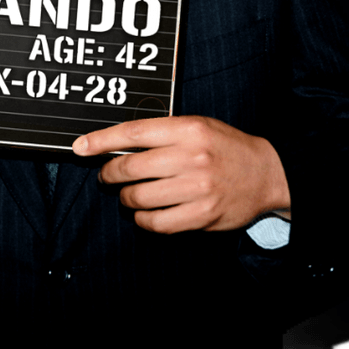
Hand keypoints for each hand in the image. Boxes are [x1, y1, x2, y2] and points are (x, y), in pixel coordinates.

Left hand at [72, 115, 290, 233]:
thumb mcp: (197, 126)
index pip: (133, 133)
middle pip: (130, 168)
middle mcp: (191, 157)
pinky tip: (145, 212)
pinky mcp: (202, 216)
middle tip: (106, 176)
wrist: (267, 172)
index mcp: (188, 129)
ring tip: (128, 194)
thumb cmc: (225, 147)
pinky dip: (143, 219)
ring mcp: (197, 189)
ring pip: (139, 197)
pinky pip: (156, 223)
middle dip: (109, 174)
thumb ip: (162, 133)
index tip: (80, 147)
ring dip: (125, 198)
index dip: (102, 140)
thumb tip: (117, 145)